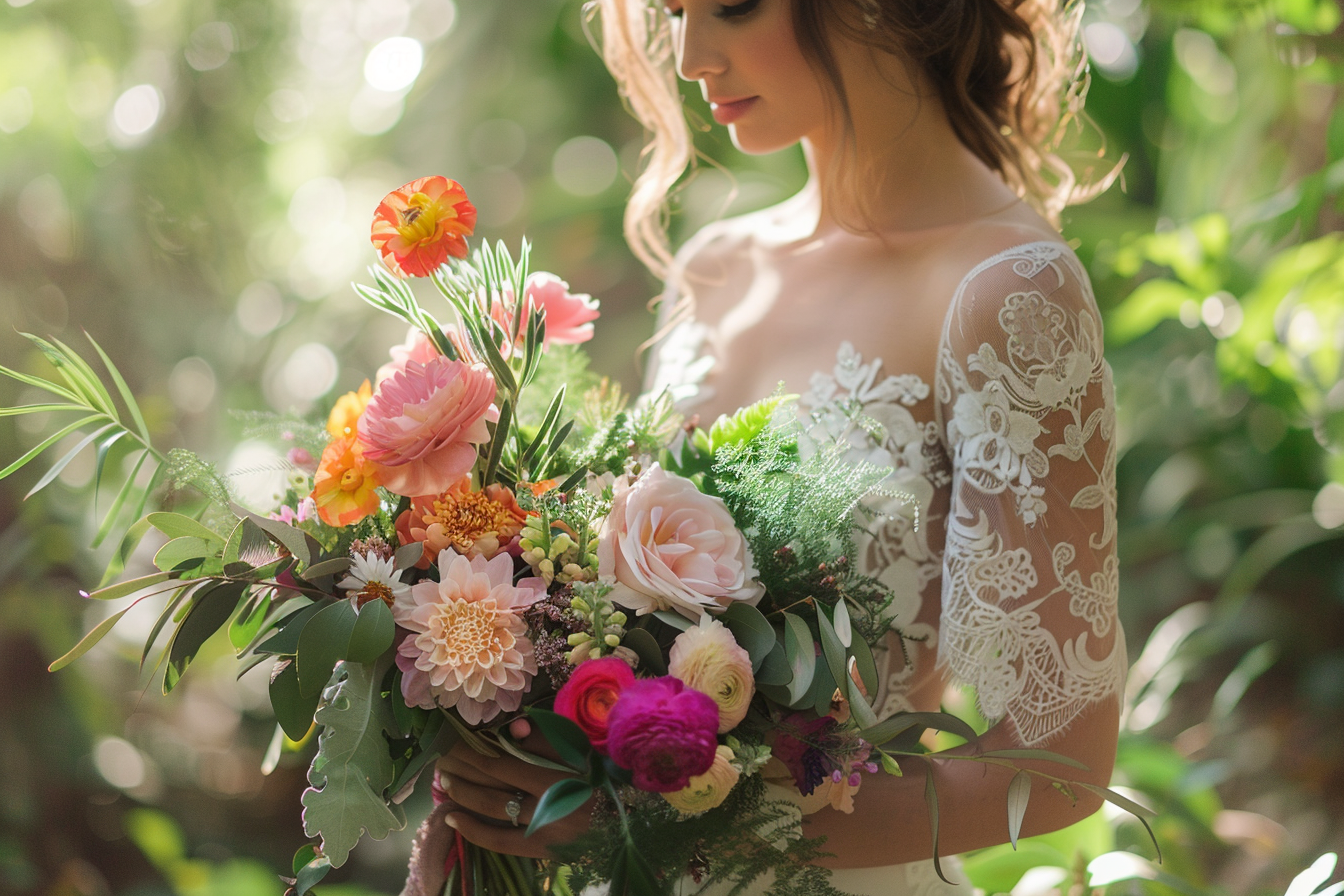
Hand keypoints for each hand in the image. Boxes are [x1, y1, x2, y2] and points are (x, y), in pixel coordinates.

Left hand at [437, 717, 594, 857]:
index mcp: (559, 774)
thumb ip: (545, 738)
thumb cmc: (597, 776)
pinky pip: (500, 841)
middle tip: (441, 761)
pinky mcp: (541, 849)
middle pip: (494, 783)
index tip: (455, 743)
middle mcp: (550, 804)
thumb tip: (514, 727)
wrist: (622, 819)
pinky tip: (453, 819)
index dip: (476, 752)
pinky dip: (473, 831)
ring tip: (445, 783)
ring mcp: (544, 829)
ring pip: (494, 810)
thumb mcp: (577, 751)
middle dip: (464, 771)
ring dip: (464, 795)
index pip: (506, 761)